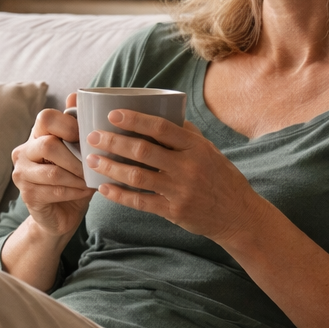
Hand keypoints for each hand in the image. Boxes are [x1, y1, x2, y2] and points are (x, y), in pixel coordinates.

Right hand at [10, 92, 95, 239]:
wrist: (62, 215)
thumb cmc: (73, 179)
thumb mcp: (80, 152)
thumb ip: (79, 126)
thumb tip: (78, 94)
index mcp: (37, 135)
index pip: (46, 117)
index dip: (69, 125)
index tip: (87, 138)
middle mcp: (24, 151)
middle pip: (48, 145)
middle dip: (76, 157)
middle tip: (93, 165)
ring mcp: (22, 174)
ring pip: (53, 172)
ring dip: (78, 177)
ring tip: (91, 180)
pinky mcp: (27, 195)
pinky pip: (54, 191)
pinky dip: (75, 191)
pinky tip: (85, 191)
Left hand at [85, 109, 267, 246]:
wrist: (237, 214)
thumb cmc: (221, 177)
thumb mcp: (209, 150)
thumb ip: (186, 134)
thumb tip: (161, 113)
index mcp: (196, 147)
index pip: (161, 128)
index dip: (134, 120)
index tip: (112, 114)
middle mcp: (187, 167)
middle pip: (143, 151)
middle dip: (113, 142)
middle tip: (93, 137)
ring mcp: (180, 191)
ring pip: (137, 177)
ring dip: (110, 167)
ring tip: (91, 160)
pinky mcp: (174, 211)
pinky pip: (140, 202)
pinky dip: (120, 195)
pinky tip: (104, 188)